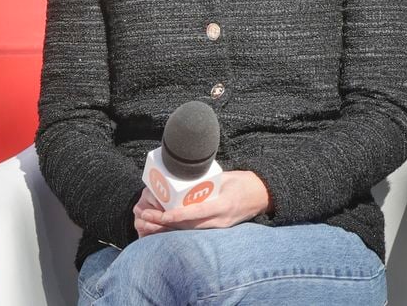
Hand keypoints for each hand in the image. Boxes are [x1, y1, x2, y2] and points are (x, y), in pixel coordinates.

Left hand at [134, 171, 271, 236]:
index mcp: (223, 206)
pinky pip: (195, 232)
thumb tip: (184, 174)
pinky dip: (178, 230)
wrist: (262, 195)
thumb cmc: (244, 182)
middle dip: (164, 225)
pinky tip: (163, 228)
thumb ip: (206, 180)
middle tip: (144, 218)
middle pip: (188, 228)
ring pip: (189, 232)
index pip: (196, 214)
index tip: (161, 215)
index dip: (177, 216)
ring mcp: (219, 228)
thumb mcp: (226, 177)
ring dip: (167, 230)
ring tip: (147, 224)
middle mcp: (220, 221)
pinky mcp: (218, 230)